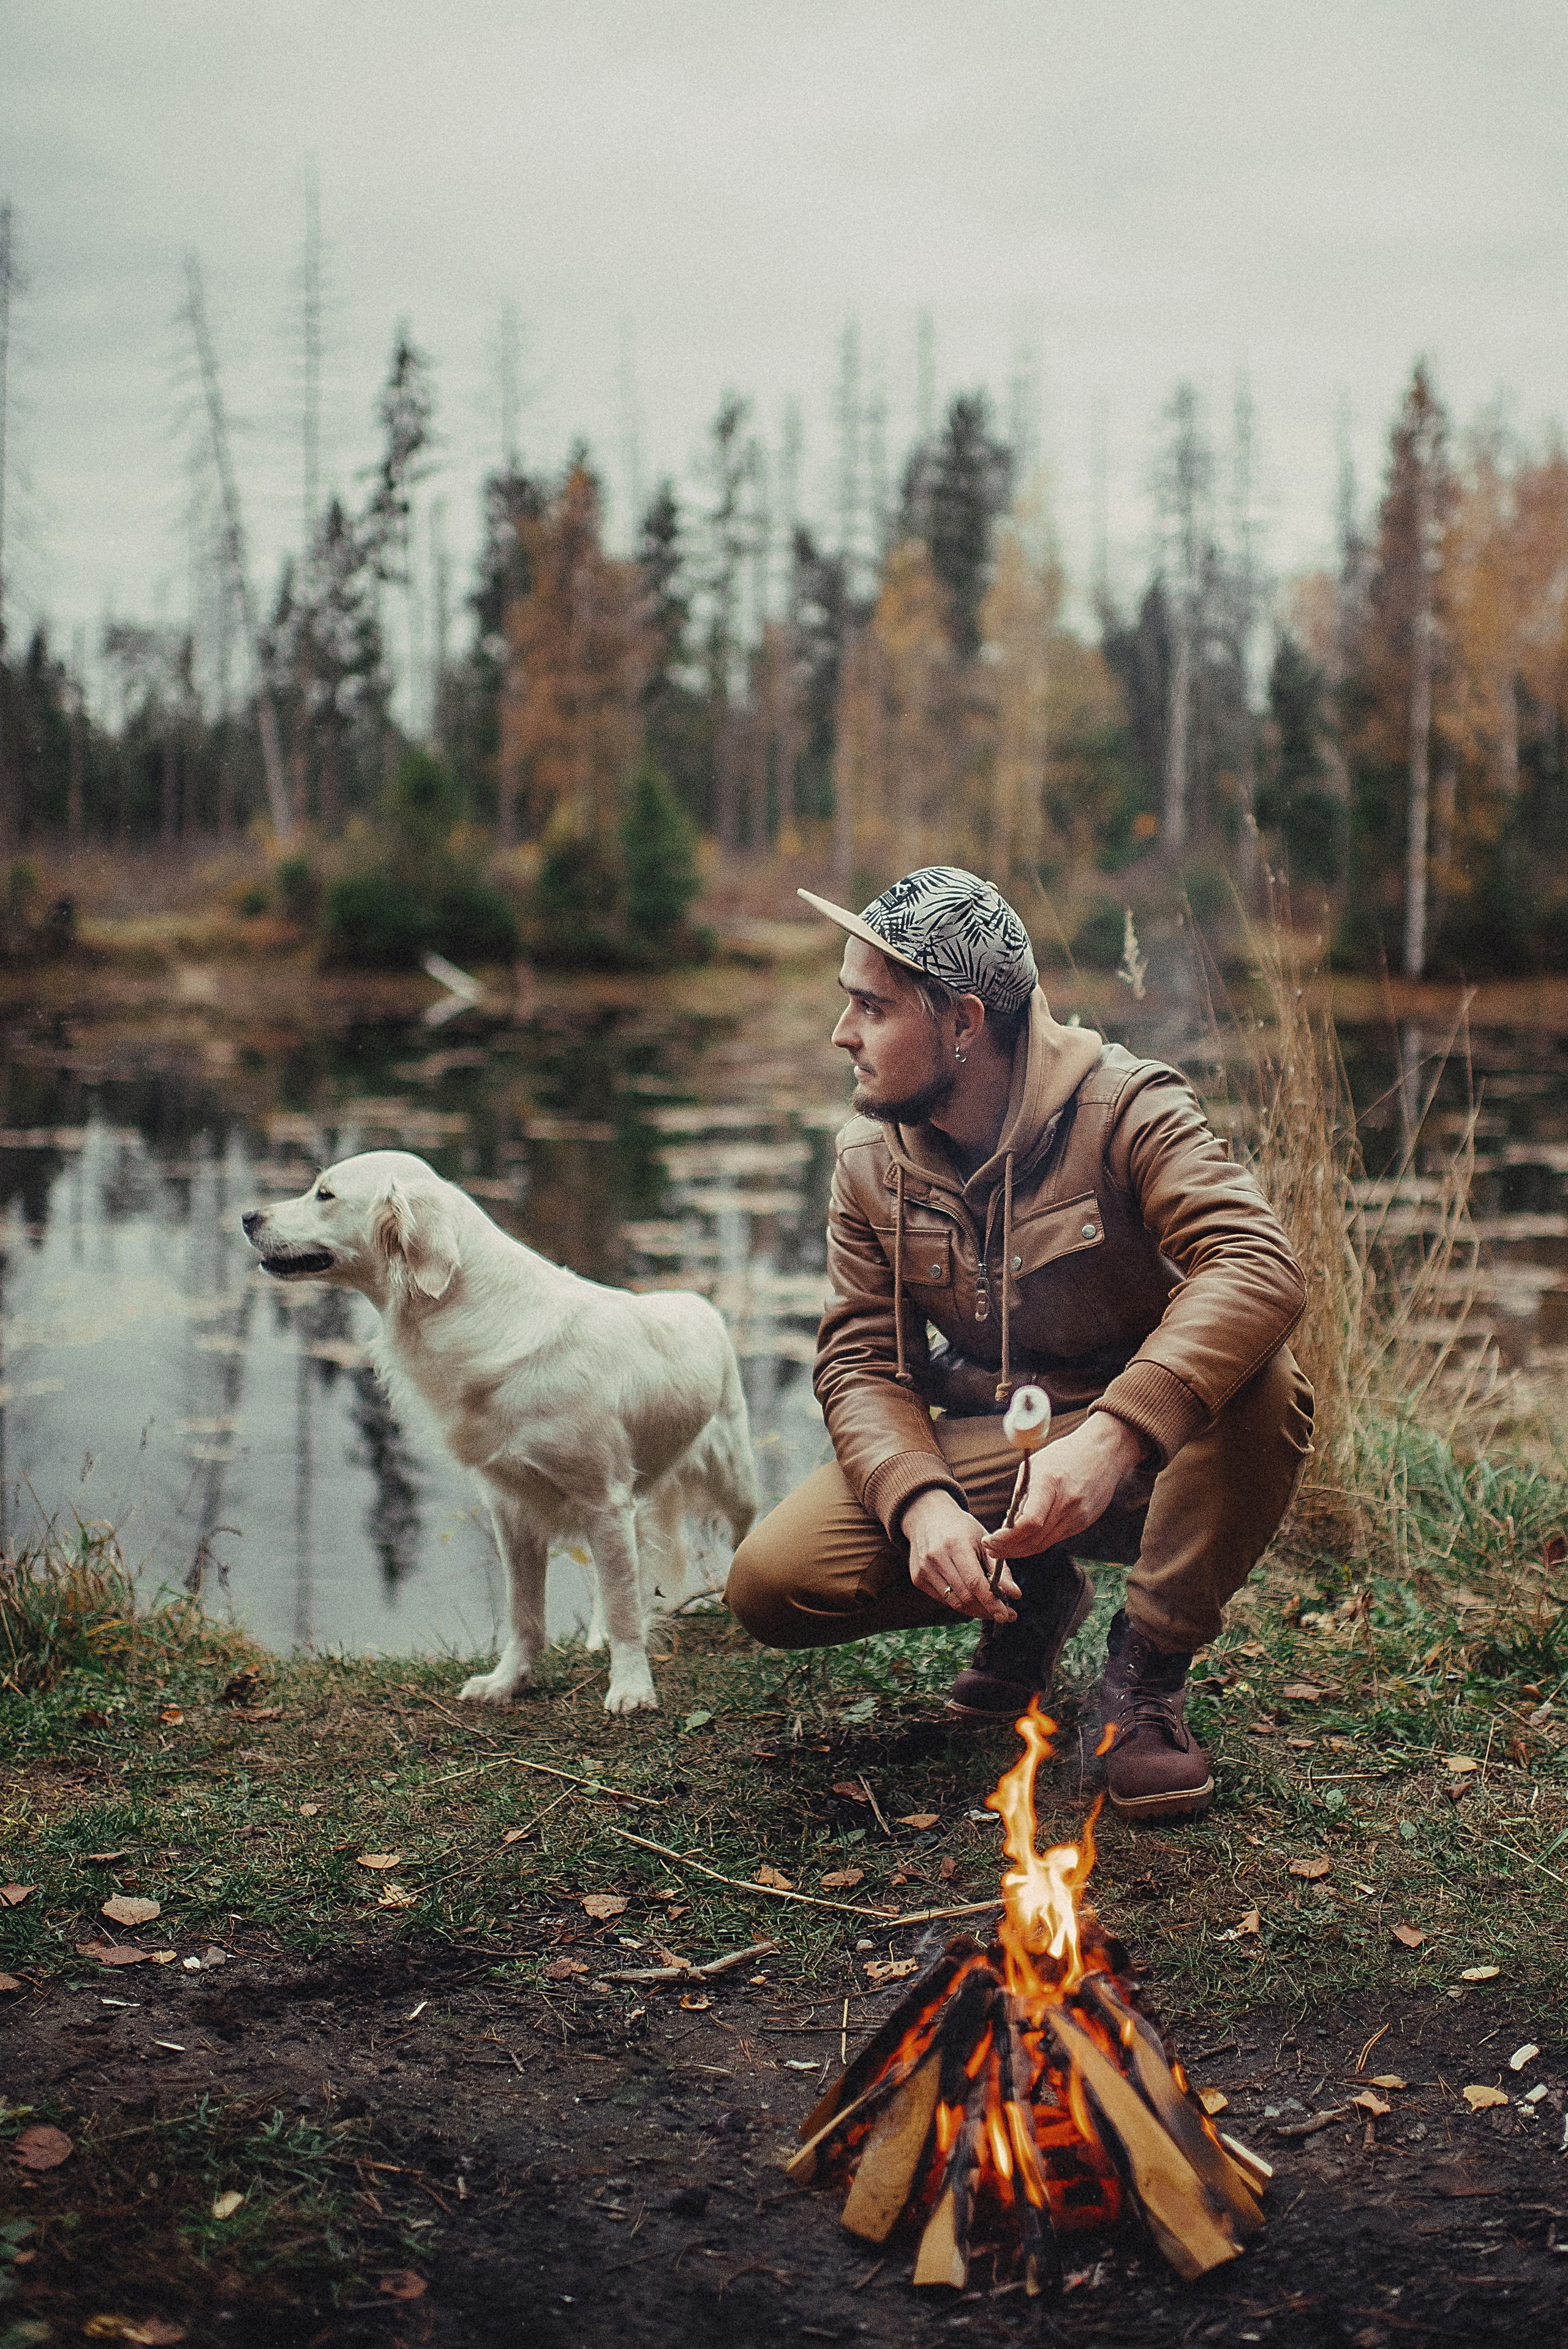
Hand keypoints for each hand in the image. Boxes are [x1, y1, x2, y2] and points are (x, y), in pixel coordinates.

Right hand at [900, 1489, 1022, 1622]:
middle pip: (965, 1597)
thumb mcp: (983, 1541)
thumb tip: (1015, 1595)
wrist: (927, 1517)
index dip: (991, 1602)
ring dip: (975, 1610)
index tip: (1007, 1615)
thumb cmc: (961, 1529)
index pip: (975, 1582)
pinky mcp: (917, 1578)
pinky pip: (943, 1599)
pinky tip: (969, 1596)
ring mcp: (923, 1569)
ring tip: (990, 1608)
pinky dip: (959, 1602)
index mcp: (956, 1545)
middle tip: (1004, 1613)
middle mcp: (936, 1558)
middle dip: (987, 1609)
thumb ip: (999, 1569)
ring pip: (954, 1603)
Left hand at [981, 1412, 1144, 1563]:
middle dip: (1008, 1549)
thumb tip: (1007, 1526)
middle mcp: (1067, 1503)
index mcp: (1050, 1483)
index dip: (1006, 1538)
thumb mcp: (1034, 1467)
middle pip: (1034, 1540)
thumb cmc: (1064, 1454)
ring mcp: (1078, 1515)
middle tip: (990, 1548)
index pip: (1028, 1523)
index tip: (990, 1540)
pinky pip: (1056, 1538)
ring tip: (1002, 1548)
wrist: (1103, 1452)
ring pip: (1045, 1544)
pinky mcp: (1084, 1522)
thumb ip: (1021, 1497)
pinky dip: (1037, 1542)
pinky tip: (1025, 1539)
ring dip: (1020, 1550)